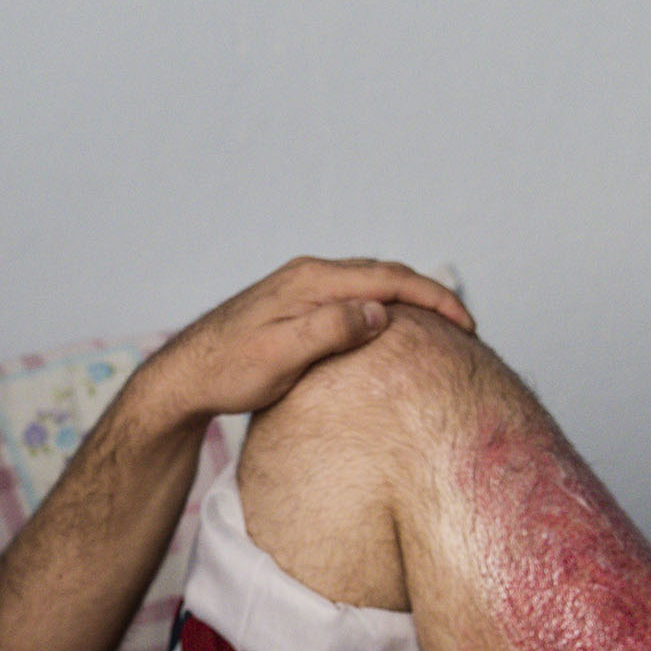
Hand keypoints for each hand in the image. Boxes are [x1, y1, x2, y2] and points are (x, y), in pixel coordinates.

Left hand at [132, 257, 476, 429]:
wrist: (184, 376)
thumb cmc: (228, 372)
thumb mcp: (279, 357)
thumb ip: (328, 331)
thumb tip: (378, 313)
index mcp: (311, 282)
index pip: (389, 279)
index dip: (434, 299)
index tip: (467, 325)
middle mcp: (309, 275)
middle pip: (385, 274)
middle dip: (429, 296)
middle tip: (465, 328)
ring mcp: (301, 286)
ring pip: (370, 284)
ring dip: (407, 300)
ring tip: (438, 328)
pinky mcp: (295, 303)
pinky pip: (352, 296)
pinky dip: (382, 306)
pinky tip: (389, 330)